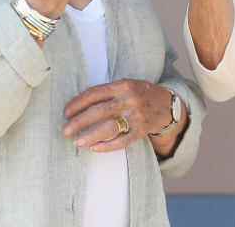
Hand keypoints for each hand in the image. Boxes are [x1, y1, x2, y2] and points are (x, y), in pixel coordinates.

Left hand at [62, 79, 176, 152]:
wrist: (168, 105)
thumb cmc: (141, 94)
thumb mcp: (126, 86)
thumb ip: (108, 93)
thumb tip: (79, 106)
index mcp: (123, 85)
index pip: (95, 93)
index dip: (78, 103)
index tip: (66, 112)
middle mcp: (129, 99)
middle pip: (99, 111)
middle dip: (79, 122)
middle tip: (66, 131)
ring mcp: (136, 116)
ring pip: (109, 127)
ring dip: (91, 136)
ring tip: (77, 142)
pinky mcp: (142, 131)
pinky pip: (122, 141)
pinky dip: (108, 145)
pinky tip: (95, 148)